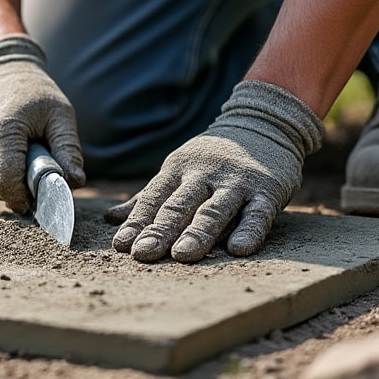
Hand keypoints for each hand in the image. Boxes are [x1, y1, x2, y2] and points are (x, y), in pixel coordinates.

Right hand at [0, 35, 84, 213]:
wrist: (0, 74)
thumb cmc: (35, 94)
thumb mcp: (60, 115)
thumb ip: (68, 149)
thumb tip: (75, 183)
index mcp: (0, 132)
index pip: (8, 185)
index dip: (29, 197)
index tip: (46, 192)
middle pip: (2, 190)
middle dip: (24, 187)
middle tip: (38, 162)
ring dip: (12, 182)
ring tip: (22, 153)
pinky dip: (0, 177)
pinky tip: (8, 154)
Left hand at [107, 81, 323, 262]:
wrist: (265, 122)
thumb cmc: (213, 158)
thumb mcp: (178, 170)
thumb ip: (148, 197)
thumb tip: (110, 219)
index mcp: (178, 169)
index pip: (153, 199)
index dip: (137, 222)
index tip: (121, 246)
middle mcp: (204, 175)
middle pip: (179, 205)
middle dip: (160, 230)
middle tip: (143, 254)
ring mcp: (236, 182)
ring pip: (214, 209)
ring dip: (198, 233)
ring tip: (182, 256)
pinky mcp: (268, 190)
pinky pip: (258, 213)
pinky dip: (249, 231)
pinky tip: (239, 250)